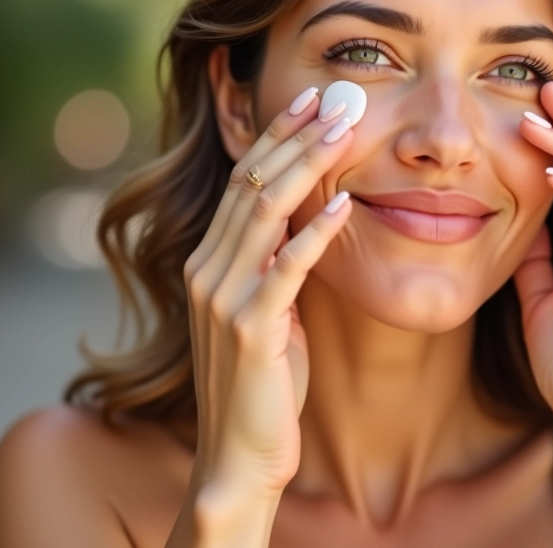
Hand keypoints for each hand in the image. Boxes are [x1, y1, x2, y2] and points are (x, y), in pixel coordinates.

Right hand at [182, 87, 355, 498]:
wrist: (240, 452)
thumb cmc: (263, 378)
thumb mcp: (266, 308)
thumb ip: (274, 262)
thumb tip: (309, 217)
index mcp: (210, 259)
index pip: (244, 181)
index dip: (275, 137)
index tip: (310, 101)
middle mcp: (207, 268)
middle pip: (253, 184)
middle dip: (295, 137)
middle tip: (335, 99)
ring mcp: (223, 297)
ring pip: (265, 212)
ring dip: (307, 167)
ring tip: (344, 130)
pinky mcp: (249, 328)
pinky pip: (286, 267)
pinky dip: (316, 233)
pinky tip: (345, 205)